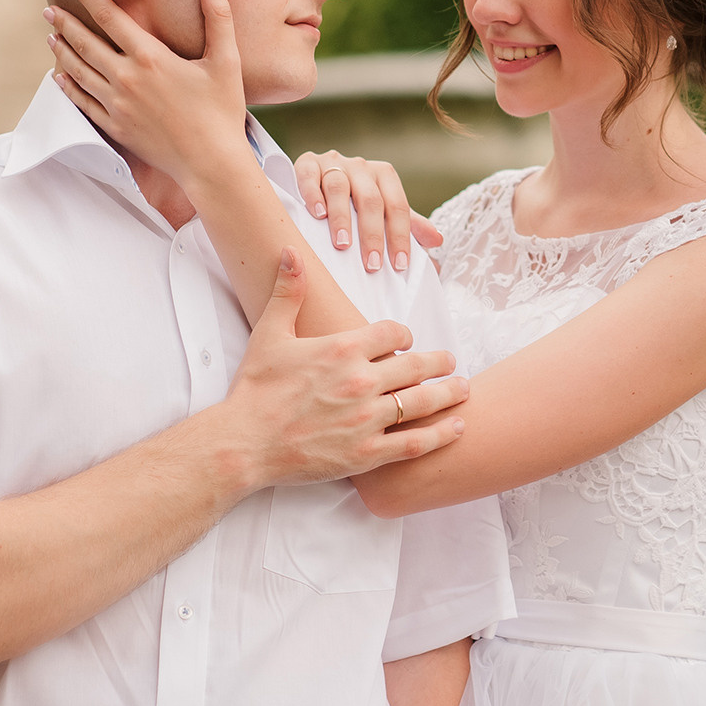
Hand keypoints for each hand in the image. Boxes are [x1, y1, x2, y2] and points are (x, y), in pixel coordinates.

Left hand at [47, 0, 246, 187]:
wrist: (211, 164)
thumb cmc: (222, 112)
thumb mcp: (226, 60)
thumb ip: (219, 16)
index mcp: (150, 57)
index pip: (110, 17)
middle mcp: (126, 78)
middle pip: (86, 43)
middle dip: (65, 22)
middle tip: (50, 8)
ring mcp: (117, 105)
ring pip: (79, 71)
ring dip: (62, 51)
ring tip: (51, 35)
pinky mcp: (116, 127)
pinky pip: (83, 102)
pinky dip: (68, 86)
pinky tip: (60, 77)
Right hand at [218, 248, 467, 485]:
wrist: (242, 443)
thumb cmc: (254, 389)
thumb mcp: (269, 333)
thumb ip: (287, 291)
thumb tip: (290, 252)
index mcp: (343, 348)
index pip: (393, 332)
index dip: (404, 335)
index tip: (406, 340)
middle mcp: (361, 380)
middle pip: (417, 365)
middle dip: (437, 361)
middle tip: (450, 361)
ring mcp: (367, 418)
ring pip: (423, 401)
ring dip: (449, 393)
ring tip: (463, 388)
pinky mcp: (367, 453)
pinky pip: (414, 442)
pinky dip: (441, 434)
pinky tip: (458, 426)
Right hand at [295, 151, 443, 273]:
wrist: (318, 176)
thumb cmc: (355, 200)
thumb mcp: (384, 210)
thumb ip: (409, 224)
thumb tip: (437, 241)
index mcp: (384, 175)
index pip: (398, 207)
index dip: (401, 236)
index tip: (400, 265)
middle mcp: (361, 166)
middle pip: (371, 199)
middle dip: (373, 234)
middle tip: (373, 265)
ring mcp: (333, 162)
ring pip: (339, 187)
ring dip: (342, 217)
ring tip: (343, 245)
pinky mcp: (307, 163)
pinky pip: (310, 175)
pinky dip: (313, 194)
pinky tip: (316, 215)